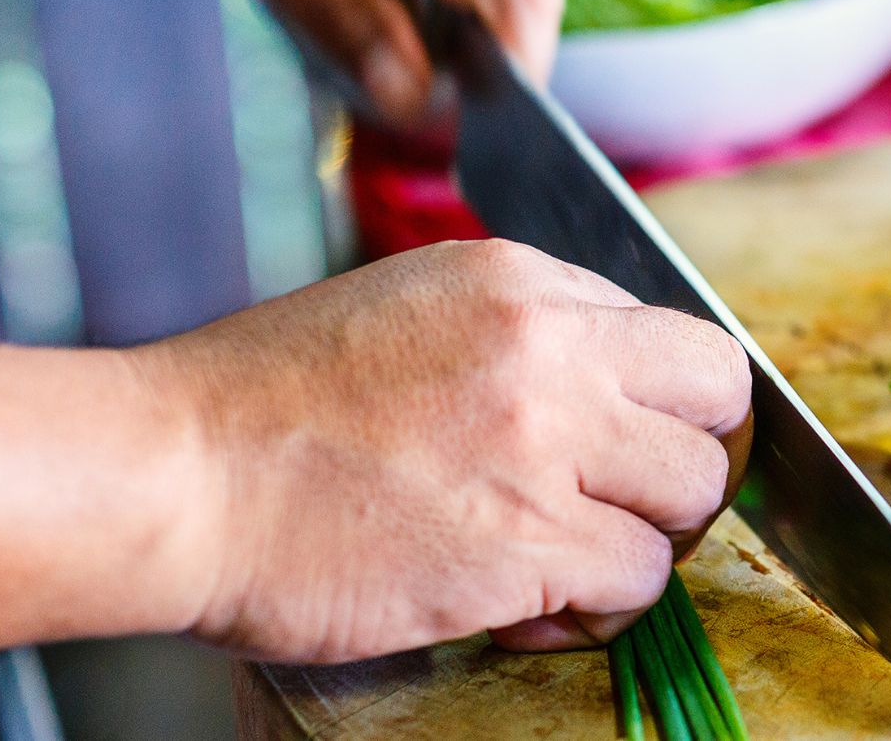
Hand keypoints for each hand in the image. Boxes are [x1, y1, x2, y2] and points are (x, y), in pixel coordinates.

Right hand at [134, 240, 750, 661]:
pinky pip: (635, 582)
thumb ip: (517, 332)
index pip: (679, 336)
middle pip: (719, 406)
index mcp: (521, 282)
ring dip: (640, 542)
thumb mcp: (407, 308)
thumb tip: (602, 382)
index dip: (669, 405)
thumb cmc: (260, 407)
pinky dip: (595, 609)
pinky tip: (526, 608)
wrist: (171, 474)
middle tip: (623, 505)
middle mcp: (551, 351)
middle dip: (683, 465)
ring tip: (564, 562)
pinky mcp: (525, 545)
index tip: (634, 446)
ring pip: (690, 500)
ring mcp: (544, 448)